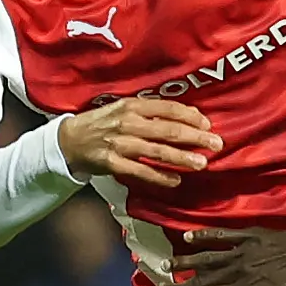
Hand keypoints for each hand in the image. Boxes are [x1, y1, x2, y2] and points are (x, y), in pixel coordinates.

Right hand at [57, 96, 221, 188]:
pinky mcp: (113, 163)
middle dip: (195, 138)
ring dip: (182, 158)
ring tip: (201, 163)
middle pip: (168, 130)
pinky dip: (160, 176)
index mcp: (132, 106)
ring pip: (157, 152)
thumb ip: (151, 112)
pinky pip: (141, 171)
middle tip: (216, 144)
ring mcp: (120, 144)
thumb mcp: (124, 109)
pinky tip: (176, 179)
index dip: (190, 116)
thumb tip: (186, 117)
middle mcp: (128, 123)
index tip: (207, 124)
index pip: (167, 108)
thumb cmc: (103, 123)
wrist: (70, 139)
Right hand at [159, 214, 285, 285]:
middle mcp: (239, 269)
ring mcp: (243, 250)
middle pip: (203, 277)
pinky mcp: (250, 235)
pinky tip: (188, 236)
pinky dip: (204, 235)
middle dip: (179, 284)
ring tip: (165, 265)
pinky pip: (222, 235)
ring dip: (185, 261)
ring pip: (207, 256)